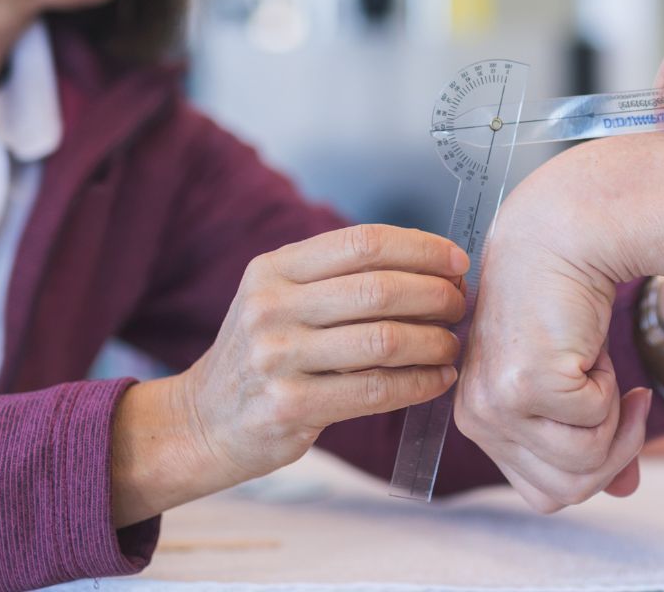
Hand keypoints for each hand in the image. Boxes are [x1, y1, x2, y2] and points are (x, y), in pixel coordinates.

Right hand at [111, 224, 466, 525]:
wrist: (203, 422)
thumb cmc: (263, 354)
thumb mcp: (279, 299)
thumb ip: (339, 278)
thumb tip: (432, 265)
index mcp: (273, 269)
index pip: (362, 242)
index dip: (421, 248)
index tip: (457, 262)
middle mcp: (270, 307)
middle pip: (380, 288)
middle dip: (436, 295)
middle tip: (460, 307)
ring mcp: (276, 358)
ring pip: (384, 340)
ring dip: (434, 341)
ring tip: (452, 345)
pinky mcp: (289, 406)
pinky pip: (375, 390)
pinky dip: (419, 383)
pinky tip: (438, 380)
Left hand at [455, 230, 652, 512]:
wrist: (561, 238)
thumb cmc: (567, 303)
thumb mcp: (579, 383)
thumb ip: (597, 439)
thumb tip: (626, 490)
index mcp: (480, 420)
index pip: (545, 493)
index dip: (595, 469)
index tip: (619, 417)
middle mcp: (477, 419)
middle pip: (564, 491)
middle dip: (614, 454)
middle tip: (629, 401)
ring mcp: (497, 404)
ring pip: (582, 464)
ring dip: (614, 421)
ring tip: (603, 370)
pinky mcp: (524, 385)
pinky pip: (594, 425)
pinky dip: (612, 391)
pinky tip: (593, 350)